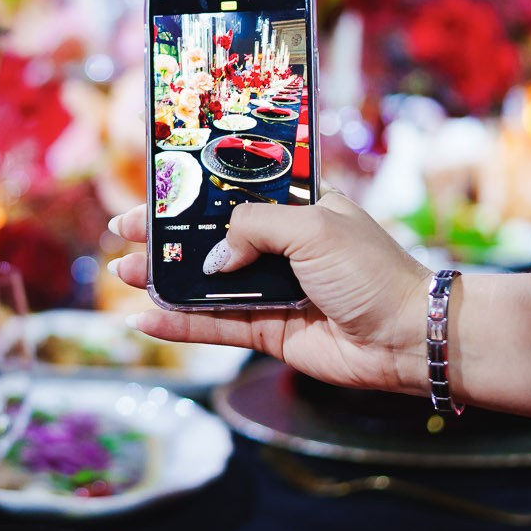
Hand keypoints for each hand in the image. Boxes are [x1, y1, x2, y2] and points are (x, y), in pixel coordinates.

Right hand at [106, 193, 431, 393]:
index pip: (233, 194)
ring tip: (124, 275)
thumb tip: (214, 256)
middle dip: (166, 238)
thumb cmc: (371, 271)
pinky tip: (146, 320)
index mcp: (296, 209)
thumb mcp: (312, 227)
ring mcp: (272, 290)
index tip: (152, 193)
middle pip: (210, 239)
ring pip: (206, 284)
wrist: (407, 337)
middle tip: (124, 236)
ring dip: (164, 280)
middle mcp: (281, 247)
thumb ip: (253, 228)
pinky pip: (216, 325)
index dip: (191, 194)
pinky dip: (180, 325)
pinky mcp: (270, 331)